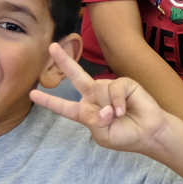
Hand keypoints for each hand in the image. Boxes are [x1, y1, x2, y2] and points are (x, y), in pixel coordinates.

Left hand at [30, 43, 170, 152]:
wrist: (149, 133)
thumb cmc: (126, 136)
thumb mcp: (103, 136)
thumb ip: (95, 123)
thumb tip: (101, 108)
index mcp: (86, 112)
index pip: (64, 106)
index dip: (49, 101)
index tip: (33, 94)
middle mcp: (95, 97)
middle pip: (76, 77)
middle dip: (64, 61)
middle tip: (52, 47)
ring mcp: (109, 88)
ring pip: (98, 88)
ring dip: (107, 105)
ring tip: (118, 116)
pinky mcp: (124, 83)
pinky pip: (114, 88)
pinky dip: (118, 101)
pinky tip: (124, 110)